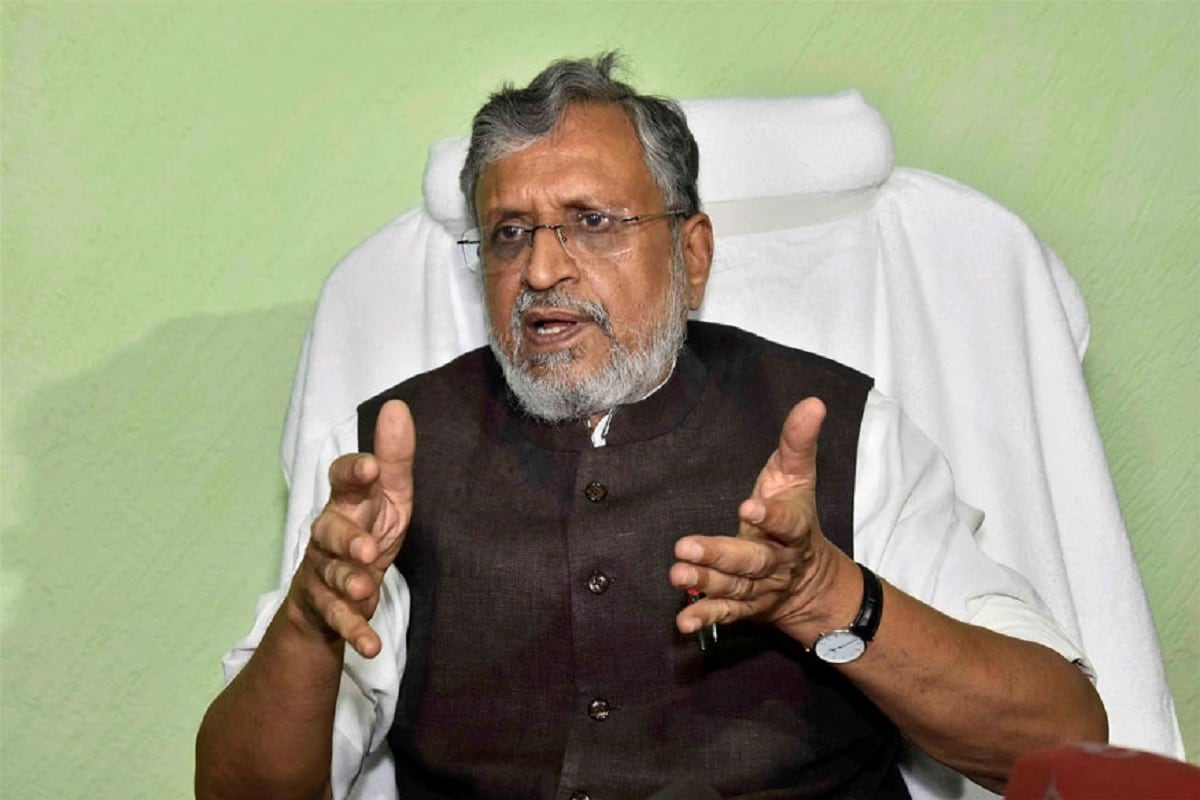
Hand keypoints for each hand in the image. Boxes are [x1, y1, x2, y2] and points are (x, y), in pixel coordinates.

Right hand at [288, 399, 414, 657]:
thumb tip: (397, 407)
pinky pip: (338, 619)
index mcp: (347, 502)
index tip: (371, 468)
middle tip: (367, 548)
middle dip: (346, 539)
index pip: (341, 480)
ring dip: (346, 582)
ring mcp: (323, 571)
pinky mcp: (326, 607)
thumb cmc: (368, 529)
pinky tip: (371, 645)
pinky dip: (354, 631)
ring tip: (364, 589)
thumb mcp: (389, 496)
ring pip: (329, 575)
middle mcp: (329, 534)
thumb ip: (395, 459)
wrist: (338, 591)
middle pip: (329, 532)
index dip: (353, 473)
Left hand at [671, 397, 848, 637]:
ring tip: (677, 573)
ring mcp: (761, 589)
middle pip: (753, 562)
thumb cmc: (794, 516)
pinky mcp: (745, 607)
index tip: (749, 508)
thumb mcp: (798, 477)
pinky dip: (705, 617)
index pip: (788, 525)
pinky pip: (726, 614)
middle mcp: (778, 563)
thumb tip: (813, 403)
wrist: (811, 581)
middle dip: (721, 555)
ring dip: (705, 582)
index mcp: (794, 530)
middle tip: (686, 546)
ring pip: (735, 588)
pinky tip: (683, 621)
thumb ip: (798, 442)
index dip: (771, 519)